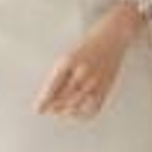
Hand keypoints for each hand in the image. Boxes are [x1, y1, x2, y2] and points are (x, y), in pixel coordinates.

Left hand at [35, 0, 145, 119]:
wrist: (113, 37)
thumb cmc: (88, 45)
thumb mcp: (69, 55)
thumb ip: (59, 75)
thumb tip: (49, 98)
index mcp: (69, 60)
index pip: (52, 86)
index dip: (44, 101)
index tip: (38, 110)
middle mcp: (82, 72)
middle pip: (62, 99)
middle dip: (53, 107)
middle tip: (47, 110)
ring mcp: (94, 82)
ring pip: (75, 106)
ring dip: (64, 112)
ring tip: (59, 111)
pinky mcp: (105, 88)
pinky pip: (91, 109)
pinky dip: (81, 114)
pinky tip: (75, 111)